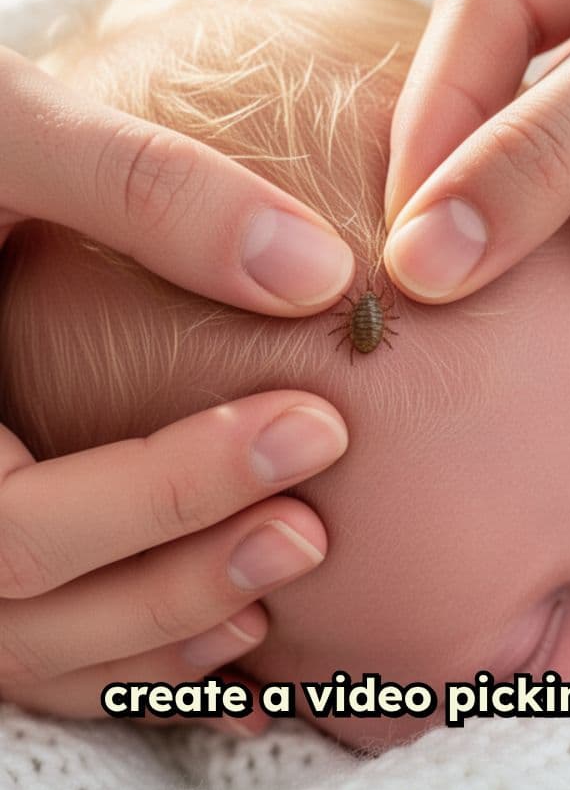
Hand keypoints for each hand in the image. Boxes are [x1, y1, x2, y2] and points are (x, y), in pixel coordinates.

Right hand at [0, 49, 353, 732]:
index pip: (23, 521)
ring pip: (29, 646)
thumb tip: (319, 273)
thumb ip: (141, 187)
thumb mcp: (7, 133)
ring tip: (281, 585)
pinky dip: (128, 656)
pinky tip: (229, 629)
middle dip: (179, 580)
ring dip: (158, 632)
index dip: (172, 491)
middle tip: (312, 530)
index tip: (315, 424)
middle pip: (27, 606)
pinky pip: (36, 637)